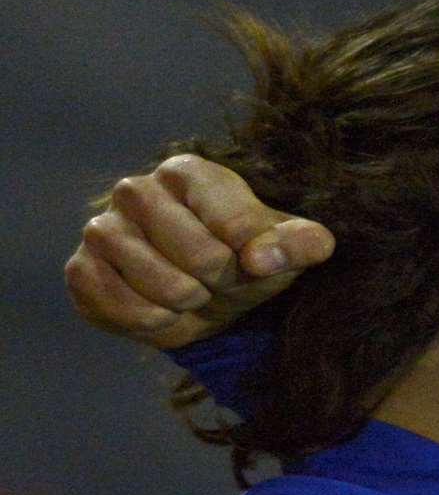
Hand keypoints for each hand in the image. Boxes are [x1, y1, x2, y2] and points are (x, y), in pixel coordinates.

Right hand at [64, 154, 334, 348]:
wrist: (204, 296)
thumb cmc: (246, 259)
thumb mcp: (287, 250)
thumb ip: (301, 244)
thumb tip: (262, 258)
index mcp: (189, 172)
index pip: (235, 225)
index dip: (253, 258)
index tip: (252, 261)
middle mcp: (136, 190)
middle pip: (199, 255)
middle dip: (220, 282)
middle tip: (216, 280)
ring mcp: (102, 228)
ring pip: (157, 282)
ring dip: (186, 302)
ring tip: (190, 294)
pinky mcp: (81, 269)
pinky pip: (117, 306)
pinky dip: (150, 321)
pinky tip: (162, 312)